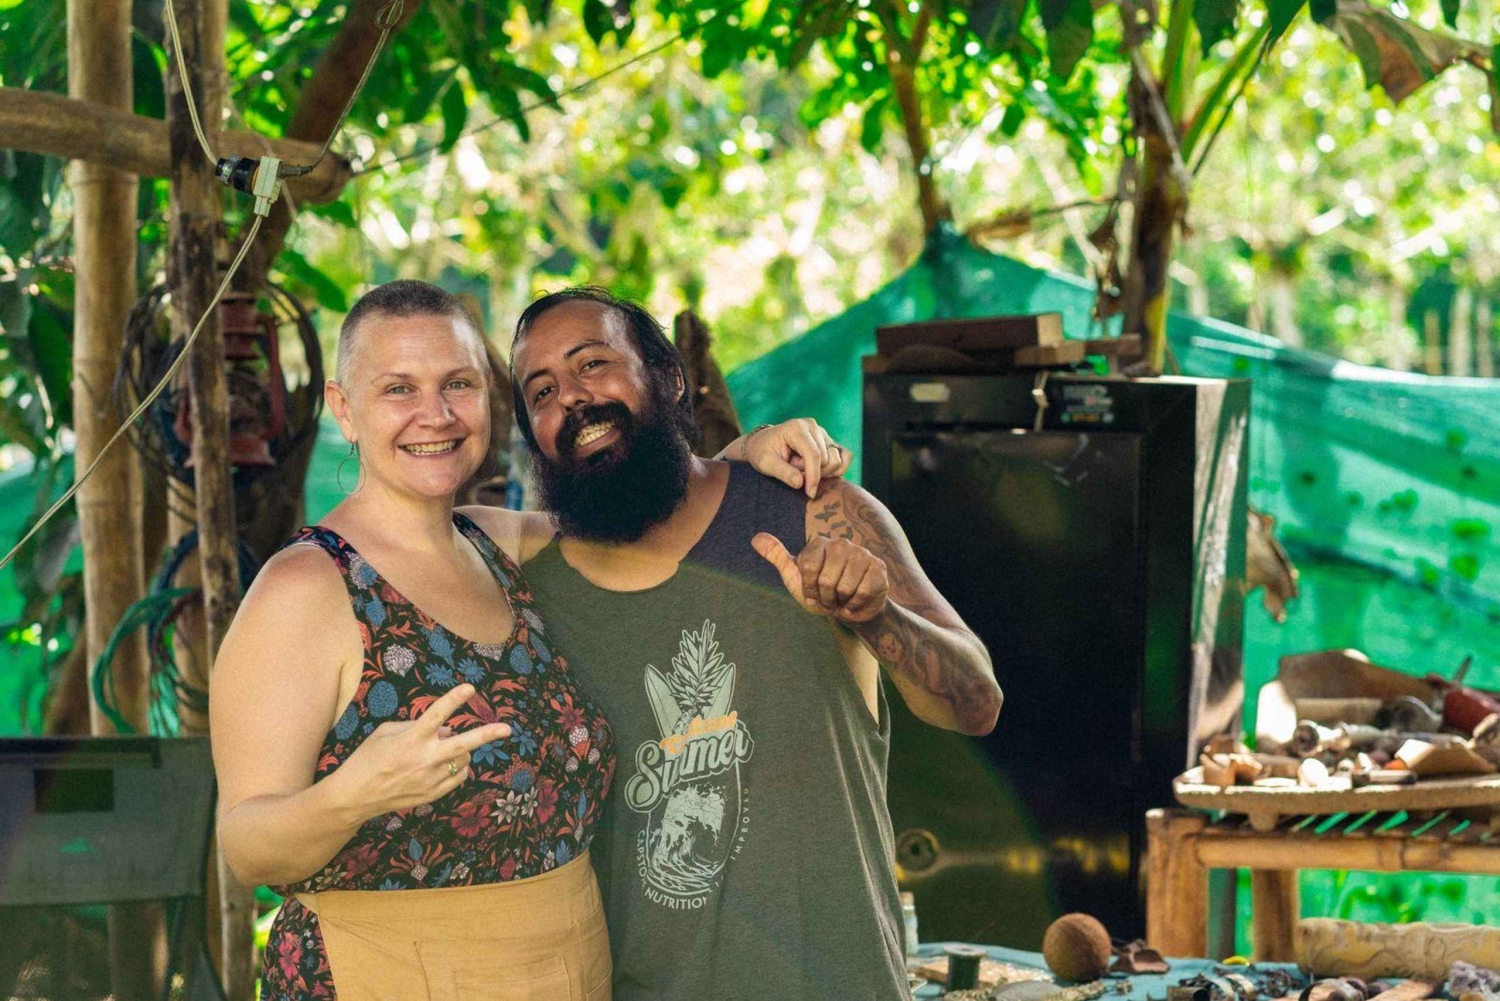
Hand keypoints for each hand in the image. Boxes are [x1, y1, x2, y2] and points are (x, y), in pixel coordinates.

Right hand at [338, 683, 510, 816]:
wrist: (355, 796)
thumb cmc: (368, 757)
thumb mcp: (386, 732)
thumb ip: (417, 725)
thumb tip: (446, 729)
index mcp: (410, 739)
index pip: (437, 714)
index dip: (454, 699)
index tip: (470, 688)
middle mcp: (424, 759)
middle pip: (464, 744)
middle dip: (487, 734)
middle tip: (507, 729)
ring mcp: (430, 779)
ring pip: (463, 760)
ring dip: (460, 750)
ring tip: (441, 750)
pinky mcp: (432, 794)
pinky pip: (458, 777)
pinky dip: (456, 768)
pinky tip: (442, 765)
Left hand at [744, 418, 850, 497]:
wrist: (763, 443)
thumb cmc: (762, 452)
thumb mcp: (765, 463)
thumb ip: (783, 472)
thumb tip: (801, 483)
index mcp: (796, 428)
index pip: (814, 454)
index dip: (814, 476)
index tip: (810, 493)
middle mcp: (812, 427)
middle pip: (825, 459)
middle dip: (811, 473)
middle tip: (793, 470)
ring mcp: (822, 433)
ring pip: (836, 460)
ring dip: (821, 471)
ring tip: (801, 468)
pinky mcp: (828, 441)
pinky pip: (845, 456)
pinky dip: (836, 469)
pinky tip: (820, 472)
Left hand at [752, 532, 888, 623]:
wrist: (850, 611)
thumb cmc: (821, 593)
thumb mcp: (795, 578)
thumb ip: (777, 557)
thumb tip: (755, 538)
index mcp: (820, 543)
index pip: (807, 568)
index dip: (809, 589)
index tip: (813, 592)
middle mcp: (841, 544)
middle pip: (826, 579)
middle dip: (826, 597)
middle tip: (830, 597)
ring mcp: (862, 554)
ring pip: (844, 587)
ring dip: (841, 601)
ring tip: (843, 598)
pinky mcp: (878, 569)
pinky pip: (862, 592)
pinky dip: (855, 604)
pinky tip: (856, 600)